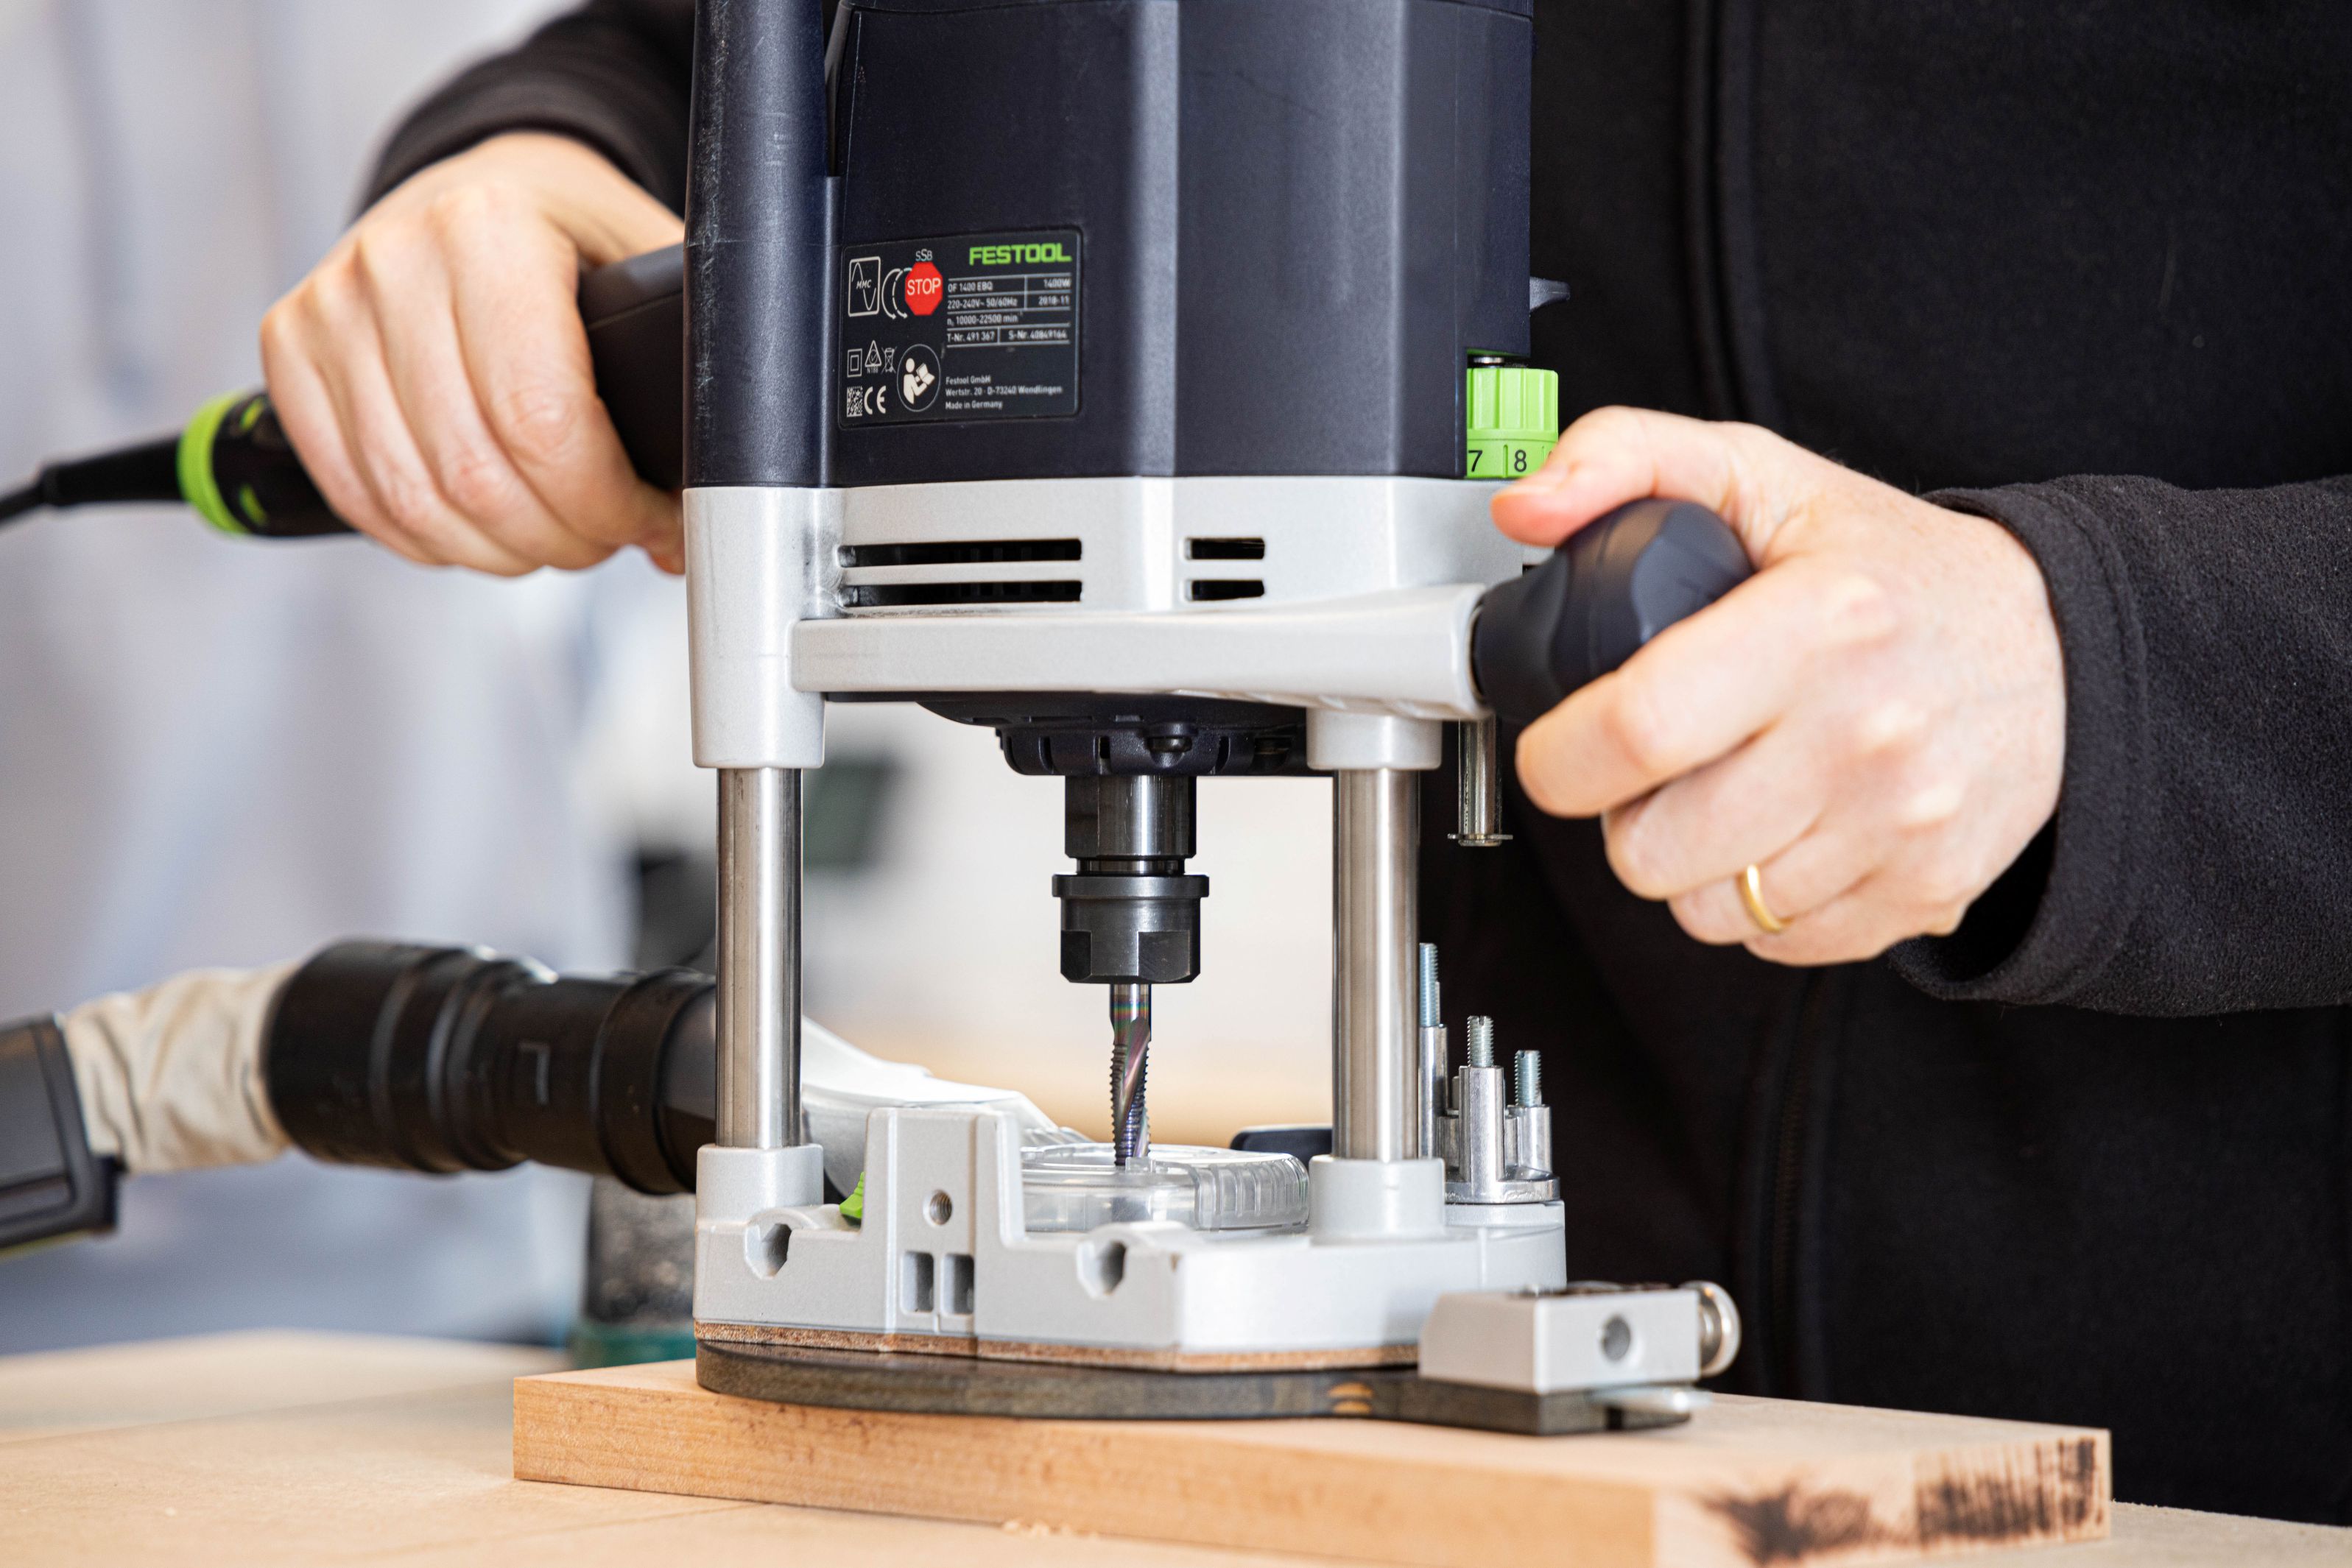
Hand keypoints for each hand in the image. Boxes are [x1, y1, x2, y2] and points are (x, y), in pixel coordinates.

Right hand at [261, 133, 683, 574]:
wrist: (476, 185)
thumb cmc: (568, 233)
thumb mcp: (648, 261)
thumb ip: (689, 359)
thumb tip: (717, 487)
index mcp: (488, 232)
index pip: (544, 424)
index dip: (607, 503)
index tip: (650, 517)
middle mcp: (393, 264)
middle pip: (479, 477)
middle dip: (563, 536)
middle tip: (606, 534)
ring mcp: (328, 309)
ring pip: (417, 501)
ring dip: (501, 549)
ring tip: (554, 533)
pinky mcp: (289, 350)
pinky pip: (359, 493)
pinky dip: (430, 538)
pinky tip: (484, 528)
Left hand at [1489, 408, 2064, 964]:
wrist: (2062, 649)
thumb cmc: (1896, 571)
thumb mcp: (1762, 475)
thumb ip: (1627, 459)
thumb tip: (1526, 502)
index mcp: (1818, 625)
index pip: (1637, 729)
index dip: (1561, 757)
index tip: (1560, 747)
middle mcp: (1866, 734)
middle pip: (1651, 848)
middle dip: (1623, 813)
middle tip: (1657, 764)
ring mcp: (1900, 825)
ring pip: (1704, 908)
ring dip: (1689, 861)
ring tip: (1724, 789)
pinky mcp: (1924, 891)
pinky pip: (1774, 940)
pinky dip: (1757, 899)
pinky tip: (1783, 827)